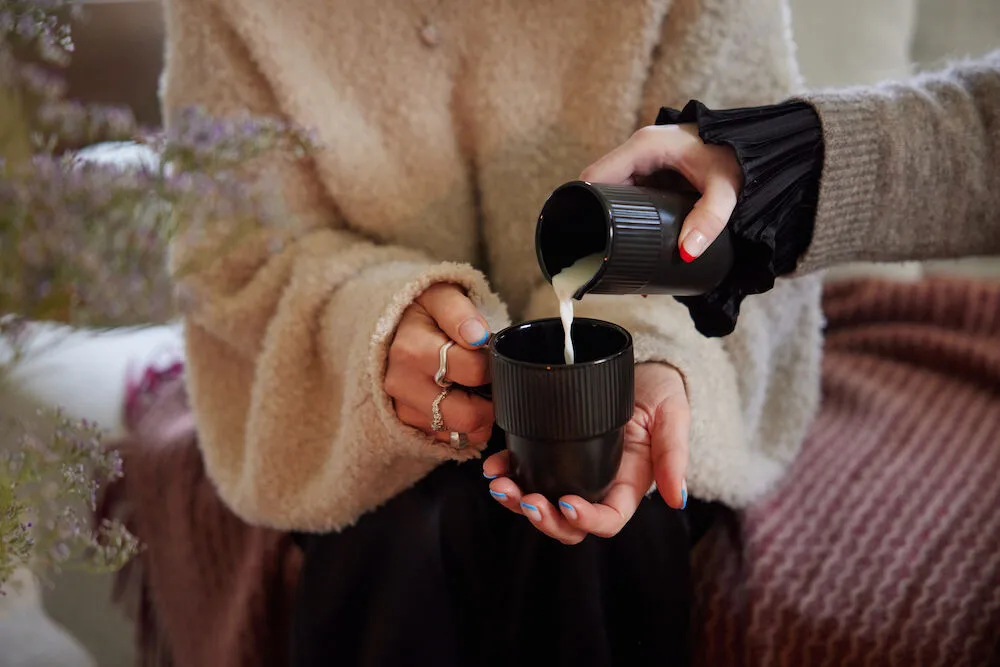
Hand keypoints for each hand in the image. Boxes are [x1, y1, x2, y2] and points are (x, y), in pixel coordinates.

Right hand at [386, 283, 493, 443]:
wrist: (391, 328)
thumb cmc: (424, 312)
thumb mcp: (440, 296)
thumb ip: (460, 313)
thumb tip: (478, 336)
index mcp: (412, 351)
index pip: (474, 371)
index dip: (493, 365)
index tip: (491, 356)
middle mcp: (402, 385)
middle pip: (466, 416)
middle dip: (490, 403)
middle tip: (492, 382)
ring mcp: (403, 410)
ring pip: (459, 433)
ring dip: (478, 416)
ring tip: (475, 389)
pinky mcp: (407, 426)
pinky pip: (448, 440)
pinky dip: (462, 427)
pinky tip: (460, 401)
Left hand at [482, 363, 688, 543]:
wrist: (639, 364)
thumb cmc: (661, 391)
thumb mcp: (673, 416)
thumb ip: (674, 454)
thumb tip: (677, 498)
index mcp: (628, 485)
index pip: (607, 519)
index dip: (586, 520)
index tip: (568, 504)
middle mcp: (597, 485)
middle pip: (568, 523)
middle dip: (543, 518)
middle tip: (526, 500)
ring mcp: (572, 471)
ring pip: (542, 503)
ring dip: (518, 501)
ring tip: (500, 484)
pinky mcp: (551, 451)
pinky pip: (526, 472)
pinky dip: (507, 473)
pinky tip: (494, 466)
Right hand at [581, 123, 741, 261]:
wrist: (760, 146)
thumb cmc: (739, 157)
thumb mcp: (724, 188)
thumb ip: (708, 219)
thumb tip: (686, 253)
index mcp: (644, 146)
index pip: (595, 176)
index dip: (586, 204)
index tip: (589, 235)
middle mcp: (639, 150)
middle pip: (601, 187)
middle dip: (600, 217)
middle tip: (605, 250)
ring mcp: (646, 161)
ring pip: (614, 192)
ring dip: (613, 217)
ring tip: (617, 250)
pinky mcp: (655, 171)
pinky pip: (631, 193)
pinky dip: (629, 214)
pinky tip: (635, 238)